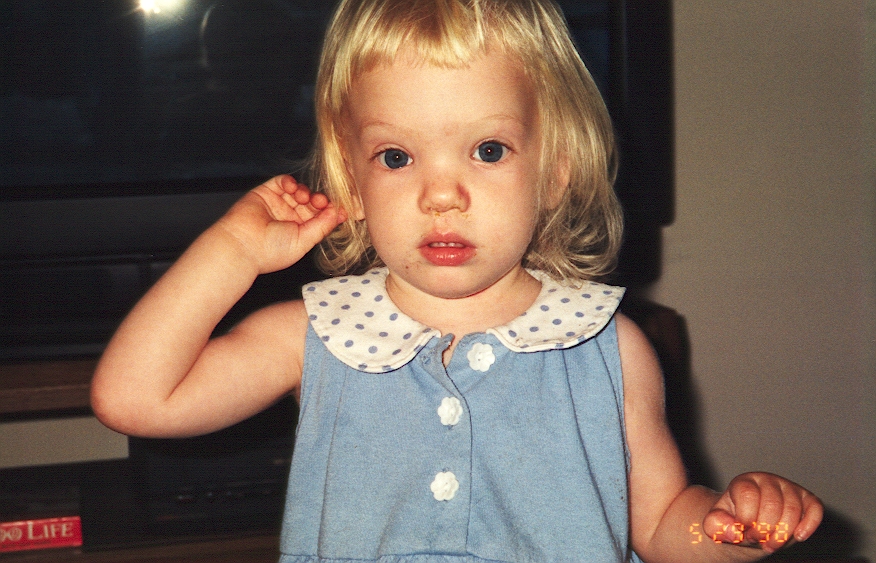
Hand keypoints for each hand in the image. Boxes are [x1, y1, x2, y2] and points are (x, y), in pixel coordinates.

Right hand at [216, 175, 346, 273]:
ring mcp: (278, 205)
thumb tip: (341, 213)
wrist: (242, 245)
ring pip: (299, 192)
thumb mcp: (305, 241)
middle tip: (321, 202)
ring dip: (305, 191)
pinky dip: (290, 181)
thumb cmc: (270, 250)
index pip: (320, 218)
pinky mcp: (266, 193)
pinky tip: (292, 188)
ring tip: (303, 197)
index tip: (341, 208)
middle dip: (319, 201)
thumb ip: (323, 226)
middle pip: (312, 203)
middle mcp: (290, 219)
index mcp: (300, 233)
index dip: (330, 212)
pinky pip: (282, 182)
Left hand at [703, 472, 822, 552]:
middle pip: (772, 504)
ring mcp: (789, 488)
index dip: (746, 519)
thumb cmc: (733, 522)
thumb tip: (734, 530)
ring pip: (792, 510)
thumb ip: (716, 525)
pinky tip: (798, 536)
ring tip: (770, 544)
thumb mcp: (716, 524)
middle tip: (756, 540)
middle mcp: (768, 480)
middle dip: (763, 530)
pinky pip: (815, 508)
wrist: (750, 526)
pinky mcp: (807, 499)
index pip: (748, 495)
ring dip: (782, 534)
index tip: (742, 532)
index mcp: (744, 482)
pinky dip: (809, 524)